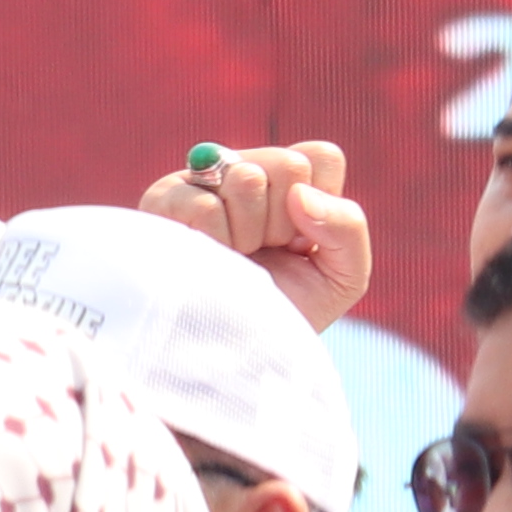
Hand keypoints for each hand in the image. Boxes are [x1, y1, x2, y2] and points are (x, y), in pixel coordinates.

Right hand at [136, 139, 375, 330]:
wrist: (231, 355)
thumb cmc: (283, 313)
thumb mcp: (342, 276)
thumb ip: (347, 225)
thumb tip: (299, 194)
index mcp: (287, 186)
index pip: (320, 156)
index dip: (321, 204)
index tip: (303, 244)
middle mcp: (244, 174)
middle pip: (288, 164)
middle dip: (285, 223)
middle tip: (265, 255)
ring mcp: (203, 183)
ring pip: (247, 178)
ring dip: (249, 234)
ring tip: (233, 258)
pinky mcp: (164, 200)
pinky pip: (206, 206)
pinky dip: (215, 244)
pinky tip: (205, 260)